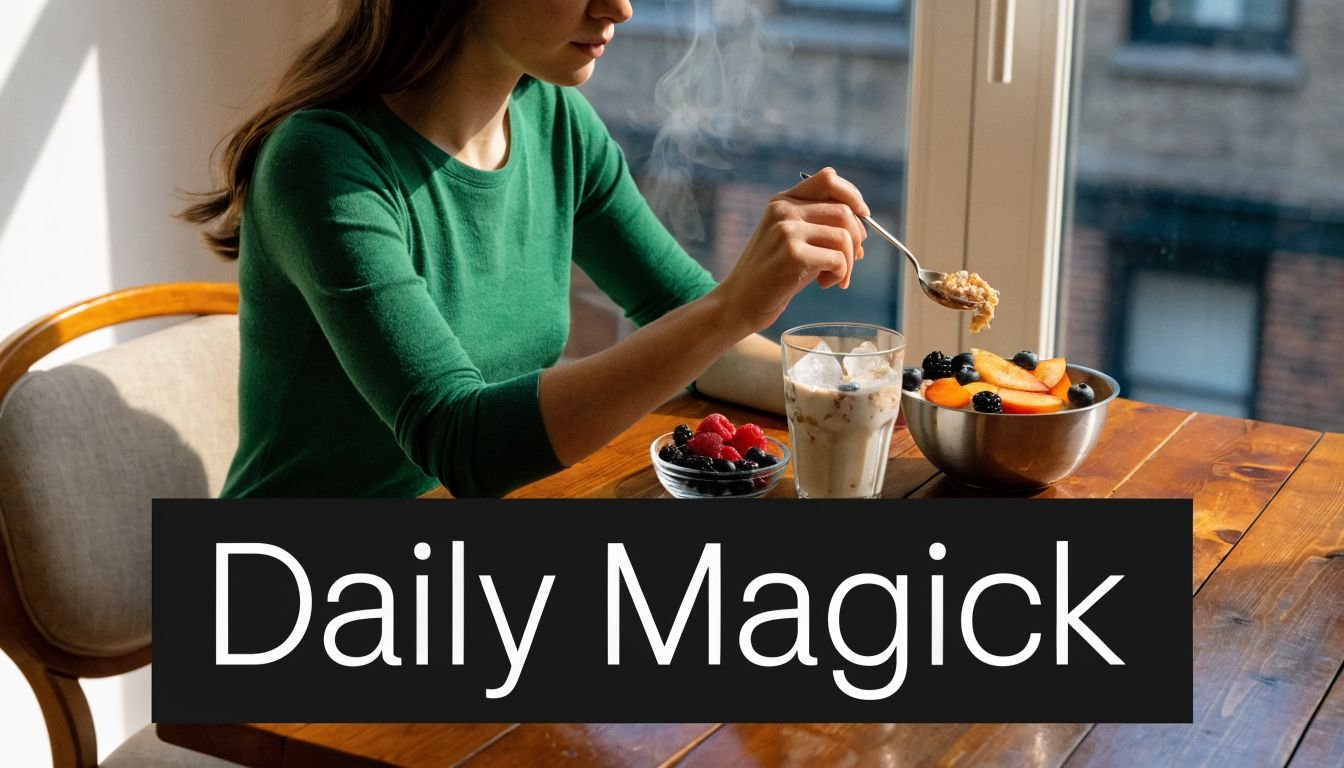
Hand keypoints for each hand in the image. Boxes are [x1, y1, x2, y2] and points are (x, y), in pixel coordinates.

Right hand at [714, 167, 869, 332]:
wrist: (740, 302)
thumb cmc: (771, 274)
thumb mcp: (790, 240)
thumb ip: (819, 226)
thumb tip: (862, 229)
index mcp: (783, 201)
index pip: (828, 179)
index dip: (852, 195)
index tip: (863, 216)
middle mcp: (784, 211)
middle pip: (844, 211)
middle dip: (857, 238)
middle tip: (851, 260)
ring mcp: (787, 231)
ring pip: (845, 236)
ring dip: (849, 261)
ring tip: (836, 276)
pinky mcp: (793, 255)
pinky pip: (838, 259)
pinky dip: (841, 274)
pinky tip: (826, 284)